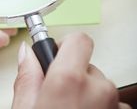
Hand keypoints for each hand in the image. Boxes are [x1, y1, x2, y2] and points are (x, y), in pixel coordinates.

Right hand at [12, 32, 130, 108]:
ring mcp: (113, 104)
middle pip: (87, 65)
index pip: (79, 39)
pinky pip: (112, 102)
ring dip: (88, 94)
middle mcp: (97, 89)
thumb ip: (27, 76)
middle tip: (59, 96)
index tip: (59, 56)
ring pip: (99, 86)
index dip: (66, 45)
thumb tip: (27, 53)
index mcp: (69, 80)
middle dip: (74, 76)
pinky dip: (100, 107)